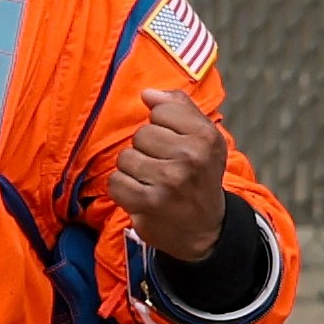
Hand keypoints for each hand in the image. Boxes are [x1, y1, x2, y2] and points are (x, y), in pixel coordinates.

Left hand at [112, 90, 229, 262]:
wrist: (206, 229)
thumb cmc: (200, 177)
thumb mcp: (204, 139)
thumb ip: (179, 108)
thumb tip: (147, 94)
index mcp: (205, 136)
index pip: (160, 110)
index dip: (162, 126)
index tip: (174, 144)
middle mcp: (190, 157)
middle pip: (142, 134)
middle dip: (147, 150)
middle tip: (164, 168)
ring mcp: (169, 181)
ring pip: (126, 157)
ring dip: (134, 171)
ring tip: (152, 182)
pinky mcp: (149, 203)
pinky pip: (116, 182)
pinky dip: (124, 190)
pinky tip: (141, 195)